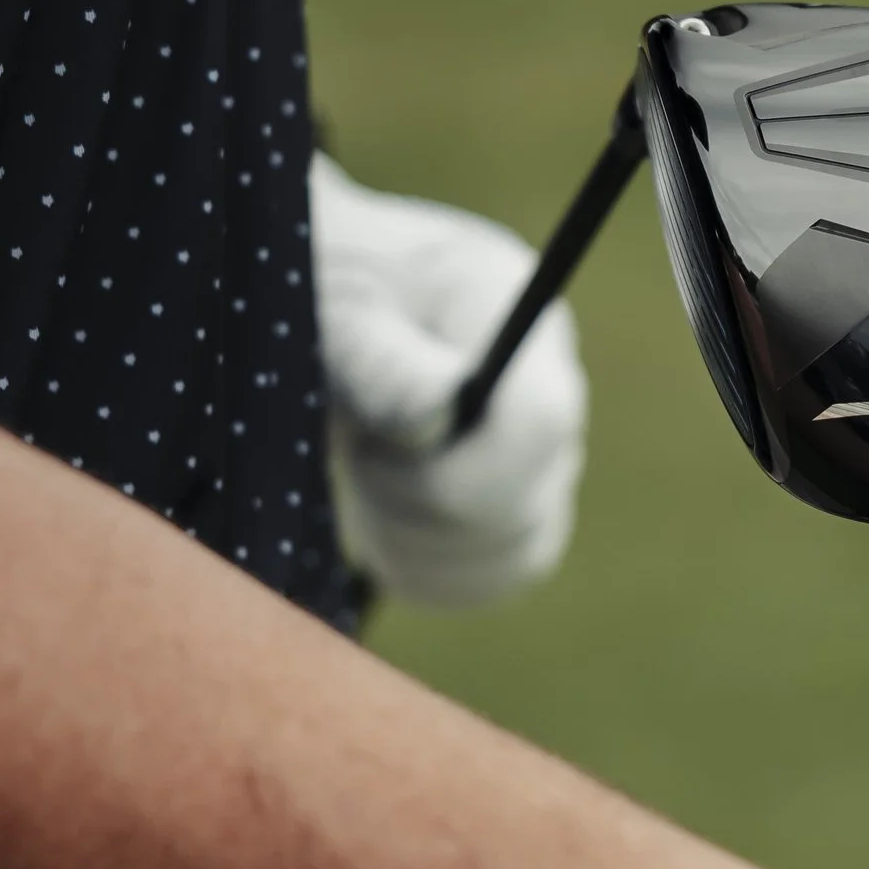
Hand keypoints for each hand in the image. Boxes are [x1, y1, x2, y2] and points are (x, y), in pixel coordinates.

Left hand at [311, 153, 586, 609]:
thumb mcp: (337, 307)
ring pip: (509, 557)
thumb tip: (440, 414)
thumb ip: (387, 363)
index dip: (459, 461)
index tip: (376, 445)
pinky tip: (378, 513)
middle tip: (359, 446)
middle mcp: (551, 394)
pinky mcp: (511, 518)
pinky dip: (418, 567)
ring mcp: (541, 462)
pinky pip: (486, 582)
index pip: (539, 423)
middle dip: (415, 498)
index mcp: (522, 321)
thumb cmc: (321, 286)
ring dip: (411, 535)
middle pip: (521, 507)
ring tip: (365, 464)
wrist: (317, 305)